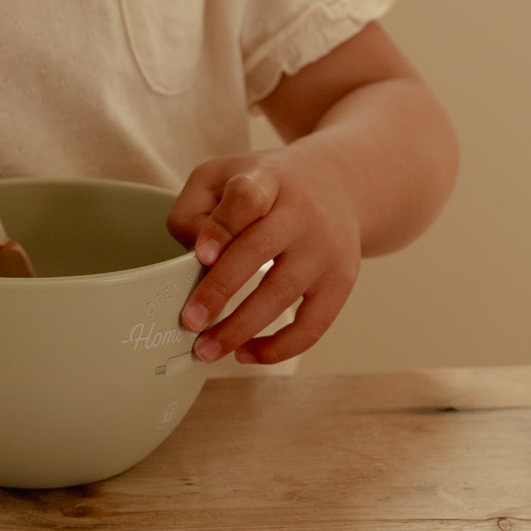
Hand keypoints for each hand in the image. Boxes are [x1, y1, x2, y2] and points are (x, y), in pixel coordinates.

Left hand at [166, 149, 361, 365]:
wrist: (338, 183)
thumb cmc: (264, 186)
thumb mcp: (222, 176)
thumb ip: (194, 210)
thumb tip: (193, 261)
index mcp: (266, 179)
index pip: (246, 197)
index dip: (222, 227)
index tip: (200, 254)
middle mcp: (301, 212)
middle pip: (260, 249)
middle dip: (220, 289)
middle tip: (190, 321)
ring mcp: (325, 248)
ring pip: (283, 292)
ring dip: (241, 328)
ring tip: (206, 350)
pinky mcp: (341, 280)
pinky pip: (313, 324)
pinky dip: (279, 348)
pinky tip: (245, 354)